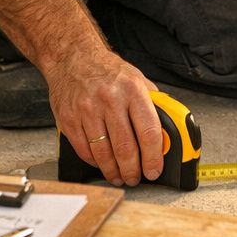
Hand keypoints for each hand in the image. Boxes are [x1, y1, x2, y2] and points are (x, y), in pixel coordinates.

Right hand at [48, 50, 163, 186]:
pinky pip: (84, 150)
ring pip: (103, 153)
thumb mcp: (137, 79)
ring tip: (119, 176)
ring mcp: (87, 110)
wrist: (73, 58)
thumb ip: (152, 104)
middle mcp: (110, 100)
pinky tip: (101, 163)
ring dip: (113, 171)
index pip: (149, 132)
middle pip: (125, 148)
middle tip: (136, 178)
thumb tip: (167, 130)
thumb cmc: (108, 71)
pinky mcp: (69, 119)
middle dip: (133, 170)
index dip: (153, 157)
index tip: (154, 169)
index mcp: (133, 90)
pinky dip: (94, 162)